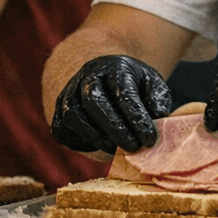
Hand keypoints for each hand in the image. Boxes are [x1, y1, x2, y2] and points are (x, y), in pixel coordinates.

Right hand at [50, 55, 172, 154]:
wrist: (105, 79)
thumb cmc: (133, 86)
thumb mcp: (152, 85)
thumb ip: (157, 99)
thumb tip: (159, 117)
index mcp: (114, 68)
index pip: (123, 92)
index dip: (136, 117)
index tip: (149, 138)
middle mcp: (87, 77)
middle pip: (94, 101)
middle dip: (114, 128)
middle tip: (133, 147)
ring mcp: (69, 94)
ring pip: (74, 117)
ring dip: (96, 137)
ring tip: (115, 149)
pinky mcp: (59, 112)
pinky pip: (63, 130)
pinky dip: (79, 142)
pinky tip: (98, 145)